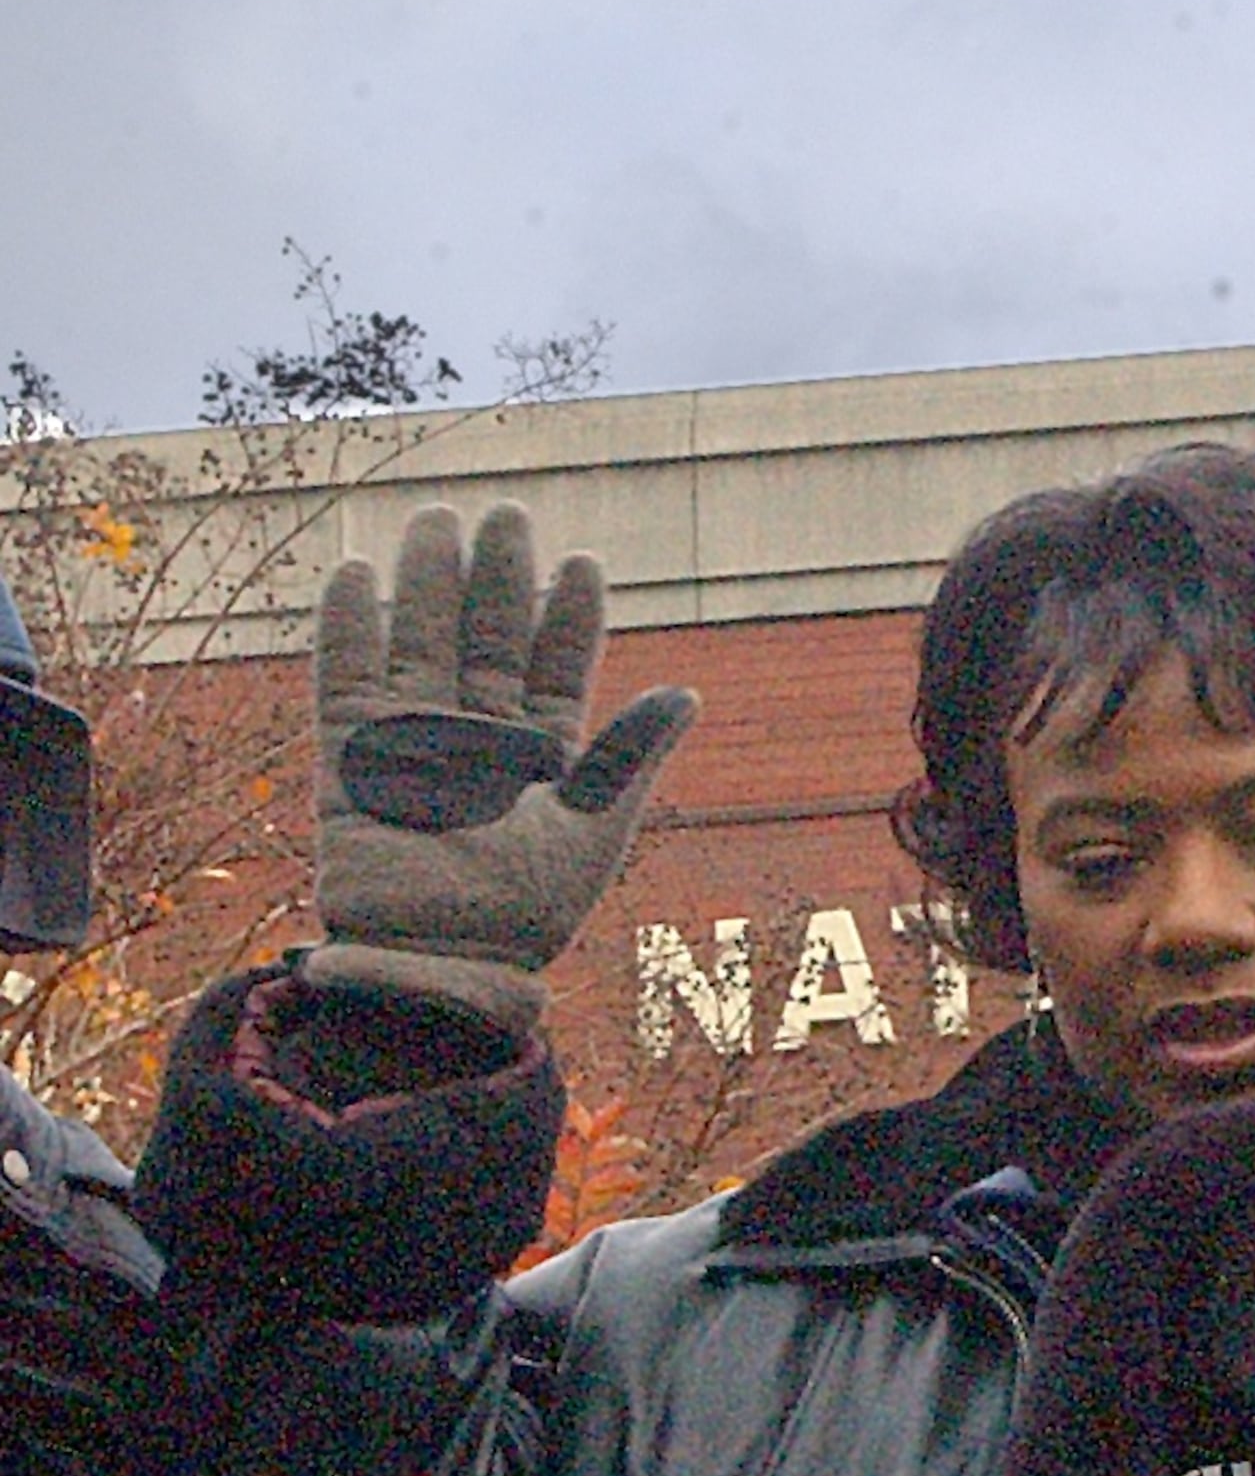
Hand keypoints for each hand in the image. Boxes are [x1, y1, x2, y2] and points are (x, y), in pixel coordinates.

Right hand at [306, 503, 699, 1044]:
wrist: (445, 962)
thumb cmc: (527, 910)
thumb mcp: (594, 828)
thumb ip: (630, 756)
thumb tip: (687, 692)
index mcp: (540, 752)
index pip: (555, 665)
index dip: (567, 616)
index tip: (581, 562)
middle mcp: (477, 738)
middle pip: (486, 639)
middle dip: (497, 578)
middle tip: (508, 513)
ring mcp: (413, 742)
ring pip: (421, 643)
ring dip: (427, 584)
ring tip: (437, 521)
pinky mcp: (349, 759)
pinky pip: (345, 681)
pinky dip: (347, 630)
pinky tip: (355, 574)